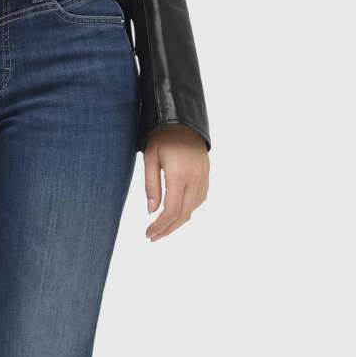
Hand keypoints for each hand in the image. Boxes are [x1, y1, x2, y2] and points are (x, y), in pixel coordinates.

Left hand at [142, 126, 208, 240]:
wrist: (183, 119)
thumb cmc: (162, 136)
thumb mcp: (150, 158)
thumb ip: (151, 185)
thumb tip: (151, 211)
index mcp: (179, 174)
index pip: (171, 210)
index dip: (160, 225)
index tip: (149, 234)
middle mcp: (195, 178)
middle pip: (183, 213)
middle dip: (168, 228)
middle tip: (153, 237)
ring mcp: (203, 176)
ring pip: (193, 208)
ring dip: (178, 221)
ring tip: (163, 229)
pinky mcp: (206, 174)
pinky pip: (200, 198)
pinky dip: (188, 209)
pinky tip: (178, 213)